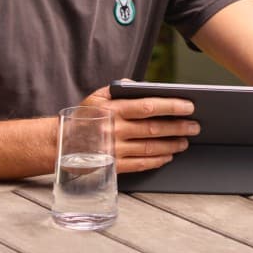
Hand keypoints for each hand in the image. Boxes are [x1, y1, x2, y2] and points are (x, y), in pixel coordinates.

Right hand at [80, 85, 198, 173]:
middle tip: (195, 126)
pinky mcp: (112, 167)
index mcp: (111, 109)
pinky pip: (140, 164)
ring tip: (185, 141)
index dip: (171, 106)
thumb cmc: (82, 118)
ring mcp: (113, 150)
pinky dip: (157, 161)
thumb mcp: (96, 97)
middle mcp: (113, 130)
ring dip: (171, 145)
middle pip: (153, 129)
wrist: (57, 144)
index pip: (148, 106)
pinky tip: (168, 156)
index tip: (189, 106)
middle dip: (178, 127)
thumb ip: (119, 90)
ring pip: (150, 148)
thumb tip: (141, 86)